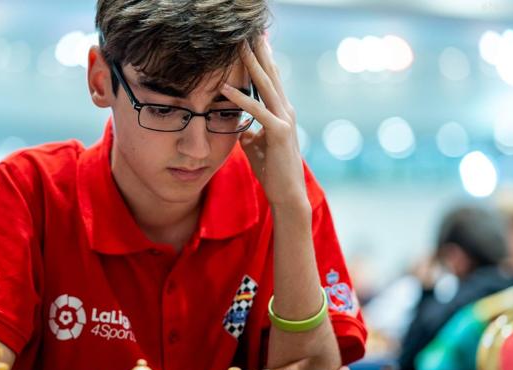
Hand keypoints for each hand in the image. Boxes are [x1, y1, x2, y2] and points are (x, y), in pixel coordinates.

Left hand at [221, 37, 307, 208]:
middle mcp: (285, 111)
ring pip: (266, 87)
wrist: (287, 193)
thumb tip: (238, 124)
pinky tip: (225, 88)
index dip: (261, 60)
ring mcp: (284, 120)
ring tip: (241, 46)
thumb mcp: (256, 145)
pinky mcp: (279, 133)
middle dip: (259, 53)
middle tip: (250, 32)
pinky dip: (240, 99)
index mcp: (280, 112)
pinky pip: (256, 111)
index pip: (269, 81)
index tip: (252, 42)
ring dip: (252, 65)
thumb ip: (249, 130)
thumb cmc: (272, 170)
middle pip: (270, 75)